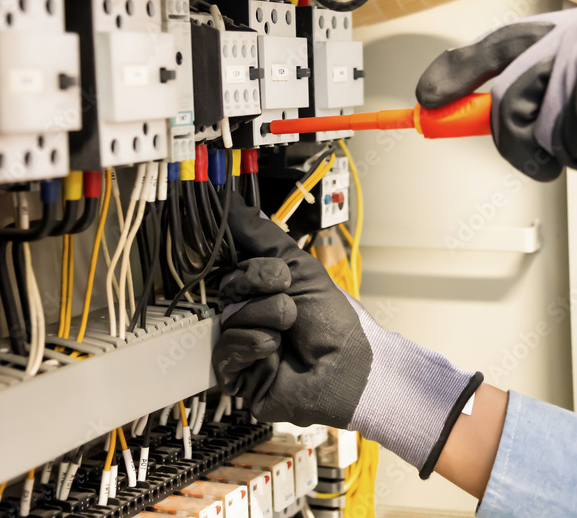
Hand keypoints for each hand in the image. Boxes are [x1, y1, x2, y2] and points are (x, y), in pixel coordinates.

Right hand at [212, 194, 481, 476]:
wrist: (349, 366)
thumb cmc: (331, 318)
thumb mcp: (299, 266)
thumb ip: (262, 235)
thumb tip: (232, 202)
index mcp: (258, 289)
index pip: (231, 263)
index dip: (241, 258)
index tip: (255, 253)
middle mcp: (245, 314)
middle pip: (229, 285)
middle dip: (262, 283)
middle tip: (288, 292)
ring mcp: (239, 344)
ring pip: (229, 316)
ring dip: (267, 315)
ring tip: (289, 329)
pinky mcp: (236, 375)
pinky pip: (227, 348)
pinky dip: (256, 343)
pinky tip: (275, 350)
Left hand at [417, 2, 576, 178]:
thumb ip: (536, 98)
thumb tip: (469, 114)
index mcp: (569, 31)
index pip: (495, 44)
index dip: (456, 72)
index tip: (427, 96)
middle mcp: (572, 35)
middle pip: (503, 100)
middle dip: (519, 144)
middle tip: (548, 155)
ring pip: (531, 127)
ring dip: (566, 152)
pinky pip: (569, 139)